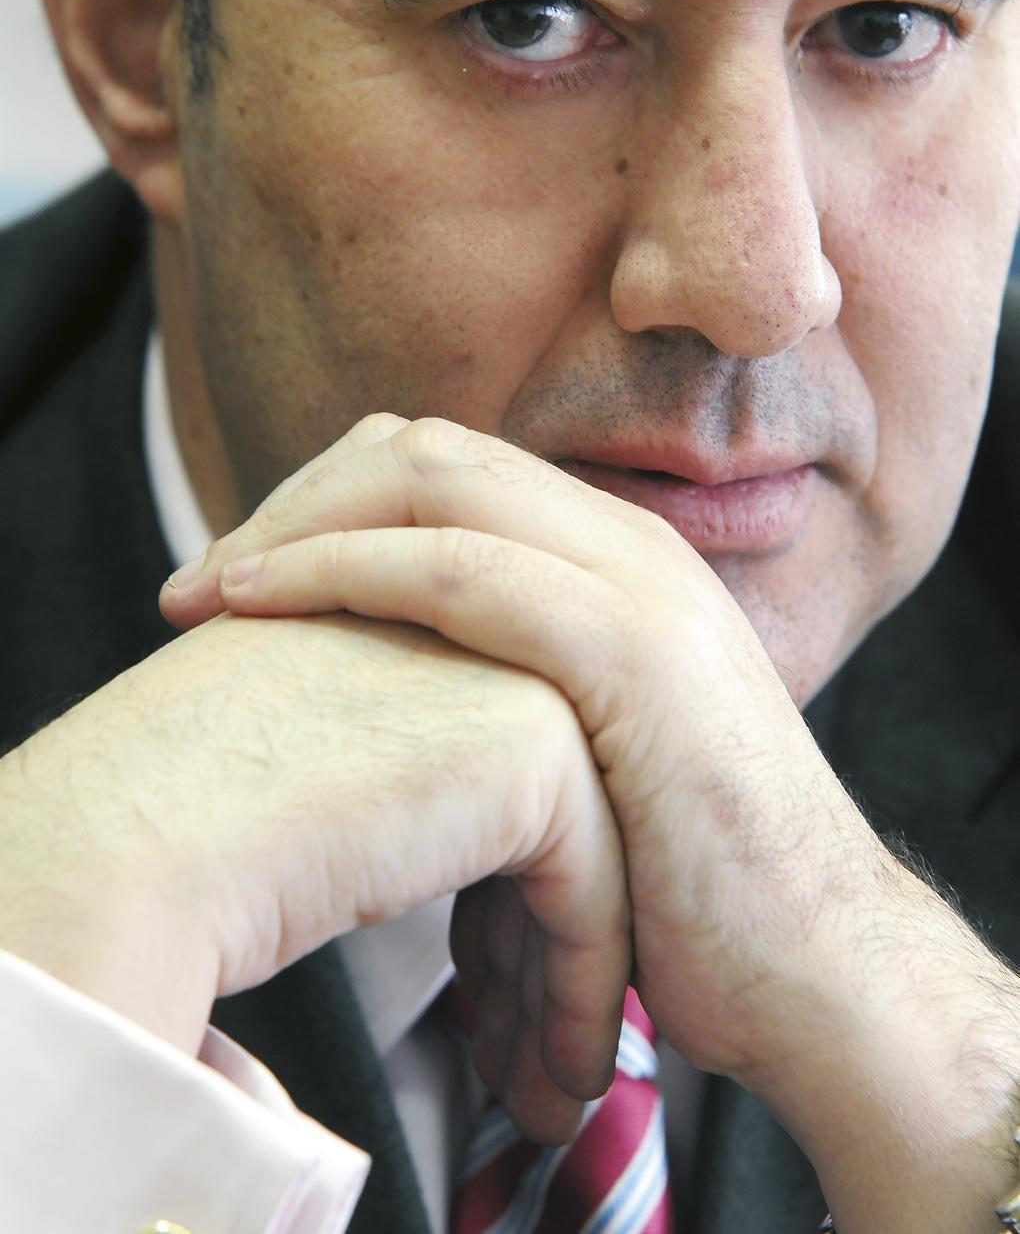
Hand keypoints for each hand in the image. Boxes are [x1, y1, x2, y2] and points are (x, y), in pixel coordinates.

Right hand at [1, 498, 629, 1144]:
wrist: (143, 829)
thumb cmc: (180, 809)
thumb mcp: (309, 756)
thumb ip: (379, 767)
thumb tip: (408, 839)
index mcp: (412, 615)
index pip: (492, 766)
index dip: (497, 893)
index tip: (491, 989)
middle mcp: (477, 628)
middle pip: (545, 811)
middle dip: (539, 944)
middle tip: (525, 1052)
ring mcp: (517, 671)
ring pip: (587, 852)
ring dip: (565, 982)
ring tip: (540, 1084)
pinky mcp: (535, 743)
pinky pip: (593, 891)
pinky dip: (583, 992)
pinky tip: (557, 1074)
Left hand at [164, 414, 1019, 1233]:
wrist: (822, 968)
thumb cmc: (689, 883)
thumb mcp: (583, 753)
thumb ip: (502, 695)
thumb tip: (383, 705)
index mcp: (614, 558)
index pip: (447, 467)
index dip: (330, 500)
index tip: (240, 574)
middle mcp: (628, 545)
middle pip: (425, 452)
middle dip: (298, 499)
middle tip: (201, 580)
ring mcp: (638, 587)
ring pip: (435, 484)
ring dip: (298, 524)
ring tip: (201, 590)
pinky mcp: (635, 653)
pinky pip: (464, 571)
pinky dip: (346, 570)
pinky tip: (259, 604)